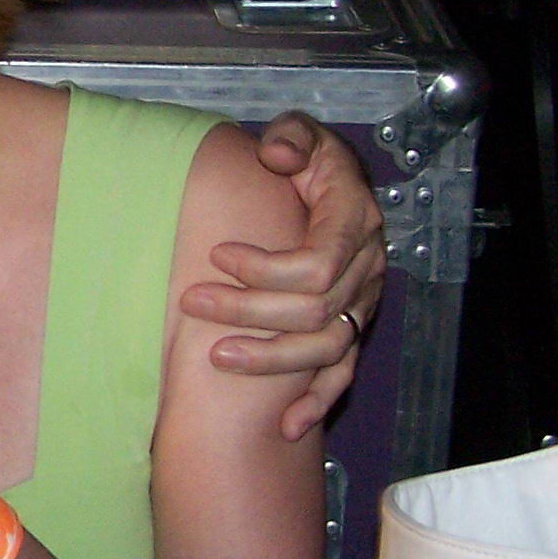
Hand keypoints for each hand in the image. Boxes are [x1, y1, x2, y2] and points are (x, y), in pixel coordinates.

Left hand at [180, 112, 387, 440]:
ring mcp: (361, 305)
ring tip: (215, 356)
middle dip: (248, 311)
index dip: (266, 268)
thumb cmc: (307, 162)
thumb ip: (291, 138)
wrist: (330, 185)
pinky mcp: (350, 329)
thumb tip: (277, 156)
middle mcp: (366, 269)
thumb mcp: (301, 135)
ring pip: (325, 350)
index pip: (318, 264)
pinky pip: (342, 374)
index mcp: (354, 223)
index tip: (216, 256)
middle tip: (191, 301)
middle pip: (314, 311)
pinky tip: (285, 423)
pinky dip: (315, 402)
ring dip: (270, 360)